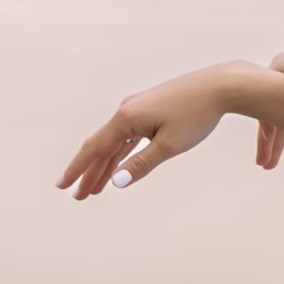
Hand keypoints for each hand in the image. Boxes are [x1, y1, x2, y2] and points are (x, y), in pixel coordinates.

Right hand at [59, 68, 233, 200]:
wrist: (220, 86)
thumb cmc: (196, 115)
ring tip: (95, 189)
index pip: (94, 149)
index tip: (63, 187)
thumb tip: (115, 182)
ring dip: (105, 166)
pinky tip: (117, 166)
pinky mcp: (149, 109)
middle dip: (89, 173)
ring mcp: (137, 108)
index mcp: (126, 118)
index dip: (77, 170)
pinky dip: (121, 153)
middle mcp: (126, 110)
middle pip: (101, 146)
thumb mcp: (169, 146)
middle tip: (78, 196)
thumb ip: (141, 164)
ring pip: (115, 143)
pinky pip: (128, 136)